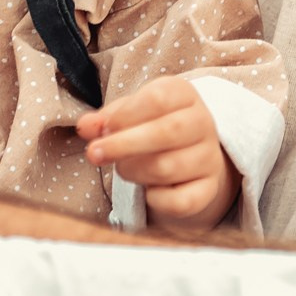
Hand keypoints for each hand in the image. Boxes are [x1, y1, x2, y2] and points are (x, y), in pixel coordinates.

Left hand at [77, 76, 235, 233]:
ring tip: (124, 168)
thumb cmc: (151, 126)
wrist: (190, 153)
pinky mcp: (208, 189)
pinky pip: (180, 201)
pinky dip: (156, 200)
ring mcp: (209, 157)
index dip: (124, 116)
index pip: (157, 99)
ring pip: (167, 168)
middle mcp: (203, 123)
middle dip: (122, 145)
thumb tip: (85, 128)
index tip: (103, 128)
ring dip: (133, 171)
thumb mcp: (128, 114)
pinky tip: (149, 192)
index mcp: (183, 95)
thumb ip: (105, 120)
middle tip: (94, 154)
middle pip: (166, 132)